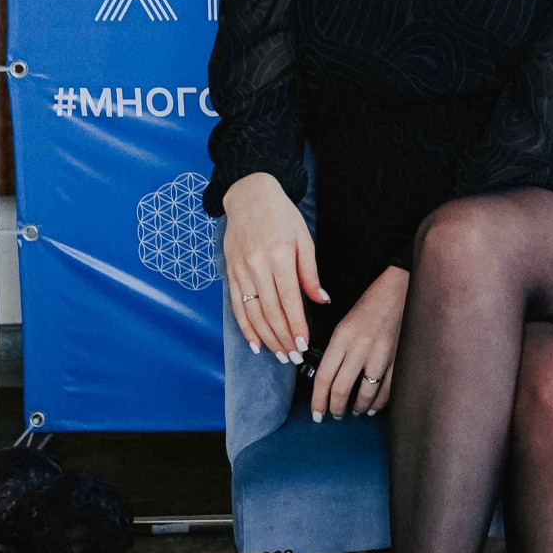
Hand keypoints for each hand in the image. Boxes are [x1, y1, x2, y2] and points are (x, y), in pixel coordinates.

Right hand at [221, 170, 329, 360]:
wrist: (249, 196)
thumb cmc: (281, 216)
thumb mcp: (304, 239)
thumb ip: (310, 273)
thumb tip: (321, 301)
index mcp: (280, 256)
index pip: (289, 301)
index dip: (296, 326)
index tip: (304, 344)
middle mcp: (258, 266)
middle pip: (270, 312)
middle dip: (283, 339)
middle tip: (294, 357)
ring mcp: (241, 271)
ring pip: (253, 313)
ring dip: (266, 338)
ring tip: (279, 355)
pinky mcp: (230, 273)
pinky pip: (237, 306)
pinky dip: (246, 328)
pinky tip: (255, 343)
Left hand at [310, 268, 408, 421]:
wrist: (399, 290)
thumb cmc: (369, 306)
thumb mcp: (344, 323)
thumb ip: (335, 350)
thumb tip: (326, 380)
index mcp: (342, 337)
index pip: (324, 377)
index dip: (318, 400)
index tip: (316, 414)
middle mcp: (360, 347)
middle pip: (342, 389)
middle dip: (335, 408)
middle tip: (334, 415)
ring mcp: (381, 354)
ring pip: (365, 393)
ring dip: (357, 408)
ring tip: (353, 412)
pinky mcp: (398, 358)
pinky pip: (387, 389)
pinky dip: (379, 403)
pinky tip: (373, 407)